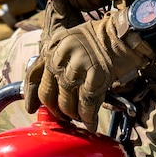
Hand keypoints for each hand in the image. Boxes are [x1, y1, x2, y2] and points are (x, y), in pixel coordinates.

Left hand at [25, 0, 155, 129]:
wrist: (124, 33)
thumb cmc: (100, 39)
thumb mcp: (69, 42)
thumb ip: (58, 61)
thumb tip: (53, 88)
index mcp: (52, 48)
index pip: (34, 75)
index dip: (31, 95)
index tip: (31, 108)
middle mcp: (60, 57)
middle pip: (48, 93)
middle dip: (56, 109)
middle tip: (63, 116)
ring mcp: (76, 67)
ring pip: (67, 102)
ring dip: (73, 114)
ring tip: (78, 118)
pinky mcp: (94, 76)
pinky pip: (86, 103)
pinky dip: (88, 116)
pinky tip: (90, 122)